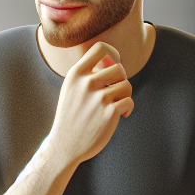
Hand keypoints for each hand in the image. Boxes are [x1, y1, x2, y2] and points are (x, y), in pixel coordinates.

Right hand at [49, 43, 133, 165]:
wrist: (65, 146)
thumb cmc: (72, 116)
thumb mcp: (72, 89)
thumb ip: (88, 73)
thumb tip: (114, 60)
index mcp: (76, 74)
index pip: (100, 48)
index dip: (113, 54)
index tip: (113, 66)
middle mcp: (87, 83)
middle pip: (119, 68)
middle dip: (121, 79)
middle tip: (116, 92)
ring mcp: (98, 98)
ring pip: (126, 85)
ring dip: (125, 95)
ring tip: (116, 105)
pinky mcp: (109, 113)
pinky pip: (129, 101)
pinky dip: (128, 108)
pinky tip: (121, 116)